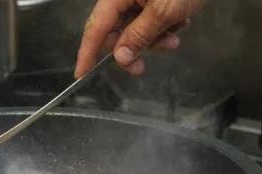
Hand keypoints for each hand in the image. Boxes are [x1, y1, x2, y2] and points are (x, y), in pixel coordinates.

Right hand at [75, 0, 201, 77]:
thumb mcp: (164, 11)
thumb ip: (139, 36)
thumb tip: (120, 58)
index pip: (96, 27)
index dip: (87, 53)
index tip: (81, 74)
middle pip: (116, 31)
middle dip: (134, 48)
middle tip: (144, 65)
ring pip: (136, 28)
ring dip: (155, 38)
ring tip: (176, 35)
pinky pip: (150, 19)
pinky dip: (164, 26)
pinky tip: (181, 19)